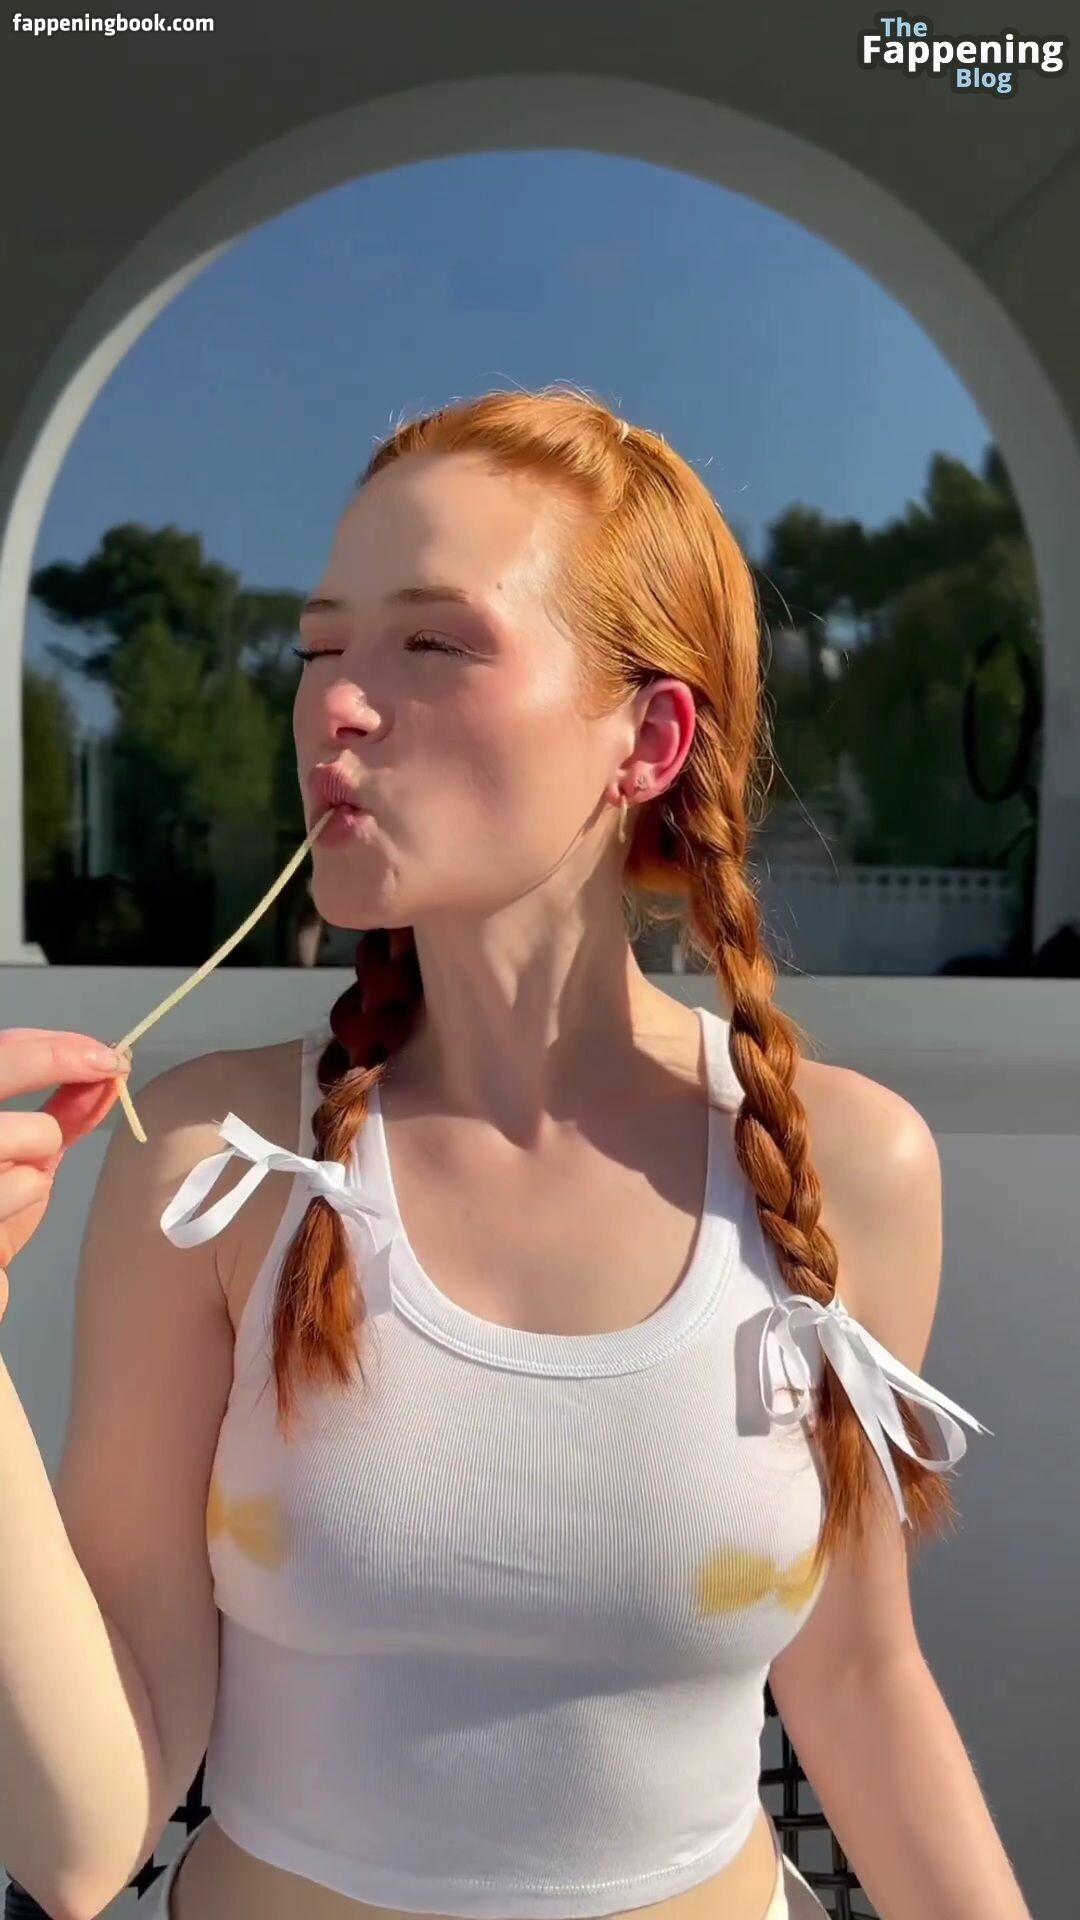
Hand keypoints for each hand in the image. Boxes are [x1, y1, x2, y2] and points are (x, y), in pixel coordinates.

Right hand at [0, 1029, 130, 1320]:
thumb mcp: (21, 1165)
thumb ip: (58, 1118)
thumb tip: (103, 1078)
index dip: (52, 1046)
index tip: (104, 1054)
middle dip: (56, 1059)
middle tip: (106, 1067)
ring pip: (26, 1136)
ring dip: (39, 1159)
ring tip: (17, 1188)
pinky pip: (21, 1187)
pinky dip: (23, 1203)